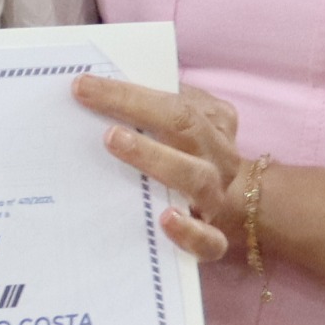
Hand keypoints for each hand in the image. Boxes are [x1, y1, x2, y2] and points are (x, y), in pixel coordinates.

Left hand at [73, 75, 244, 264]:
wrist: (242, 209)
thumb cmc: (191, 157)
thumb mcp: (183, 124)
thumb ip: (153, 106)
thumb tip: (96, 90)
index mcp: (213, 121)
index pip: (172, 100)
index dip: (128, 93)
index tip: (82, 85)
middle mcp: (218, 156)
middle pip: (185, 128)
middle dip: (138, 112)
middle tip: (95, 111)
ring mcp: (217, 197)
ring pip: (194, 177)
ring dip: (155, 159)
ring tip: (115, 142)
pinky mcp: (214, 239)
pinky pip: (208, 239)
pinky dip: (189, 231)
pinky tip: (164, 220)